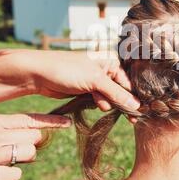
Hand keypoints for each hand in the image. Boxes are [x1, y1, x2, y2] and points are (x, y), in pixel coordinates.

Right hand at [0, 113, 70, 179]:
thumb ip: (8, 129)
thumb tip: (37, 134)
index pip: (29, 119)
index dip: (51, 121)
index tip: (67, 122)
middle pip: (33, 138)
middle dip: (31, 146)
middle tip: (14, 151)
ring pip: (28, 154)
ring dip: (22, 161)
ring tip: (3, 162)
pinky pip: (16, 175)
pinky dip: (10, 176)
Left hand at [18, 50, 139, 112]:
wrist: (39, 75)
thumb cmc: (67, 70)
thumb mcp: (95, 80)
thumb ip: (116, 93)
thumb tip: (137, 105)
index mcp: (110, 62)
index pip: (128, 82)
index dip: (133, 97)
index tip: (139, 112)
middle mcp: (105, 70)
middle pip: (120, 91)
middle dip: (120, 102)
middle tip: (130, 118)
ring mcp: (95, 81)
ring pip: (109, 98)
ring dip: (106, 103)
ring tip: (97, 103)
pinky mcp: (86, 90)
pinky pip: (98, 100)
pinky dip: (97, 104)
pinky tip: (93, 104)